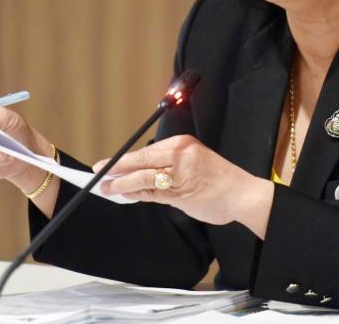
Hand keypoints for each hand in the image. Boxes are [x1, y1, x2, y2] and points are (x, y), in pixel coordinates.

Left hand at [93, 135, 274, 237]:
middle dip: (117, 167)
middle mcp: (180, 154)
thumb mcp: (194, 163)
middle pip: (141, 159)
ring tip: (105, 187)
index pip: (146, 150)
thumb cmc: (219, 180)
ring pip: (143, 176)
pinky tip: (124, 194)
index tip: (107, 163)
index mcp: (182, 144)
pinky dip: (135, 193)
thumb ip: (168, 166)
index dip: (124, 158)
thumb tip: (139, 173)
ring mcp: (180, 172)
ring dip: (121, 182)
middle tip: (97, 172)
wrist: (242, 194)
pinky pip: (152, 192)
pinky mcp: (181, 191)